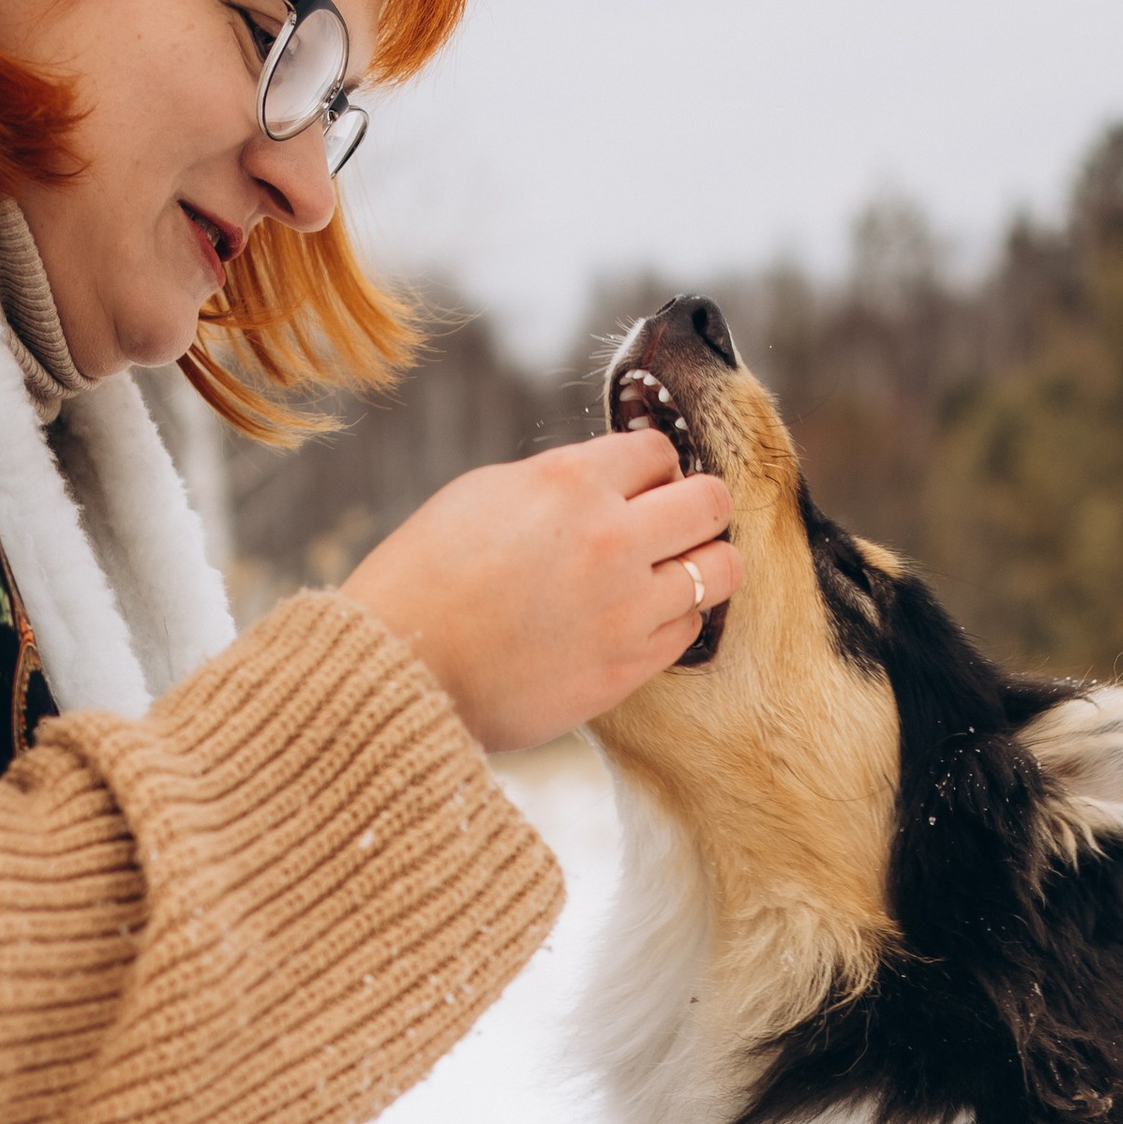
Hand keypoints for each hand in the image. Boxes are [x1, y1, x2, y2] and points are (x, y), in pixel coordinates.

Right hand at [339, 431, 741, 749]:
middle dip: (696, 507)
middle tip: (672, 525)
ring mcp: (627, 607)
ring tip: (668, 574)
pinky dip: (673, 620)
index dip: (650, 469)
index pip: (658, 451)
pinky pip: (689, 631)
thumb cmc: (423, 579)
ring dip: (701, 565)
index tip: (640, 487)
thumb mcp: (481, 494)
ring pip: (721, 569)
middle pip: (712, 501)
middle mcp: (611, 539)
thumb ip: (557, 481)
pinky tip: (638, 620)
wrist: (400, 673)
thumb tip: (609, 483)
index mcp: (570, 483)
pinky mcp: (628, 667)